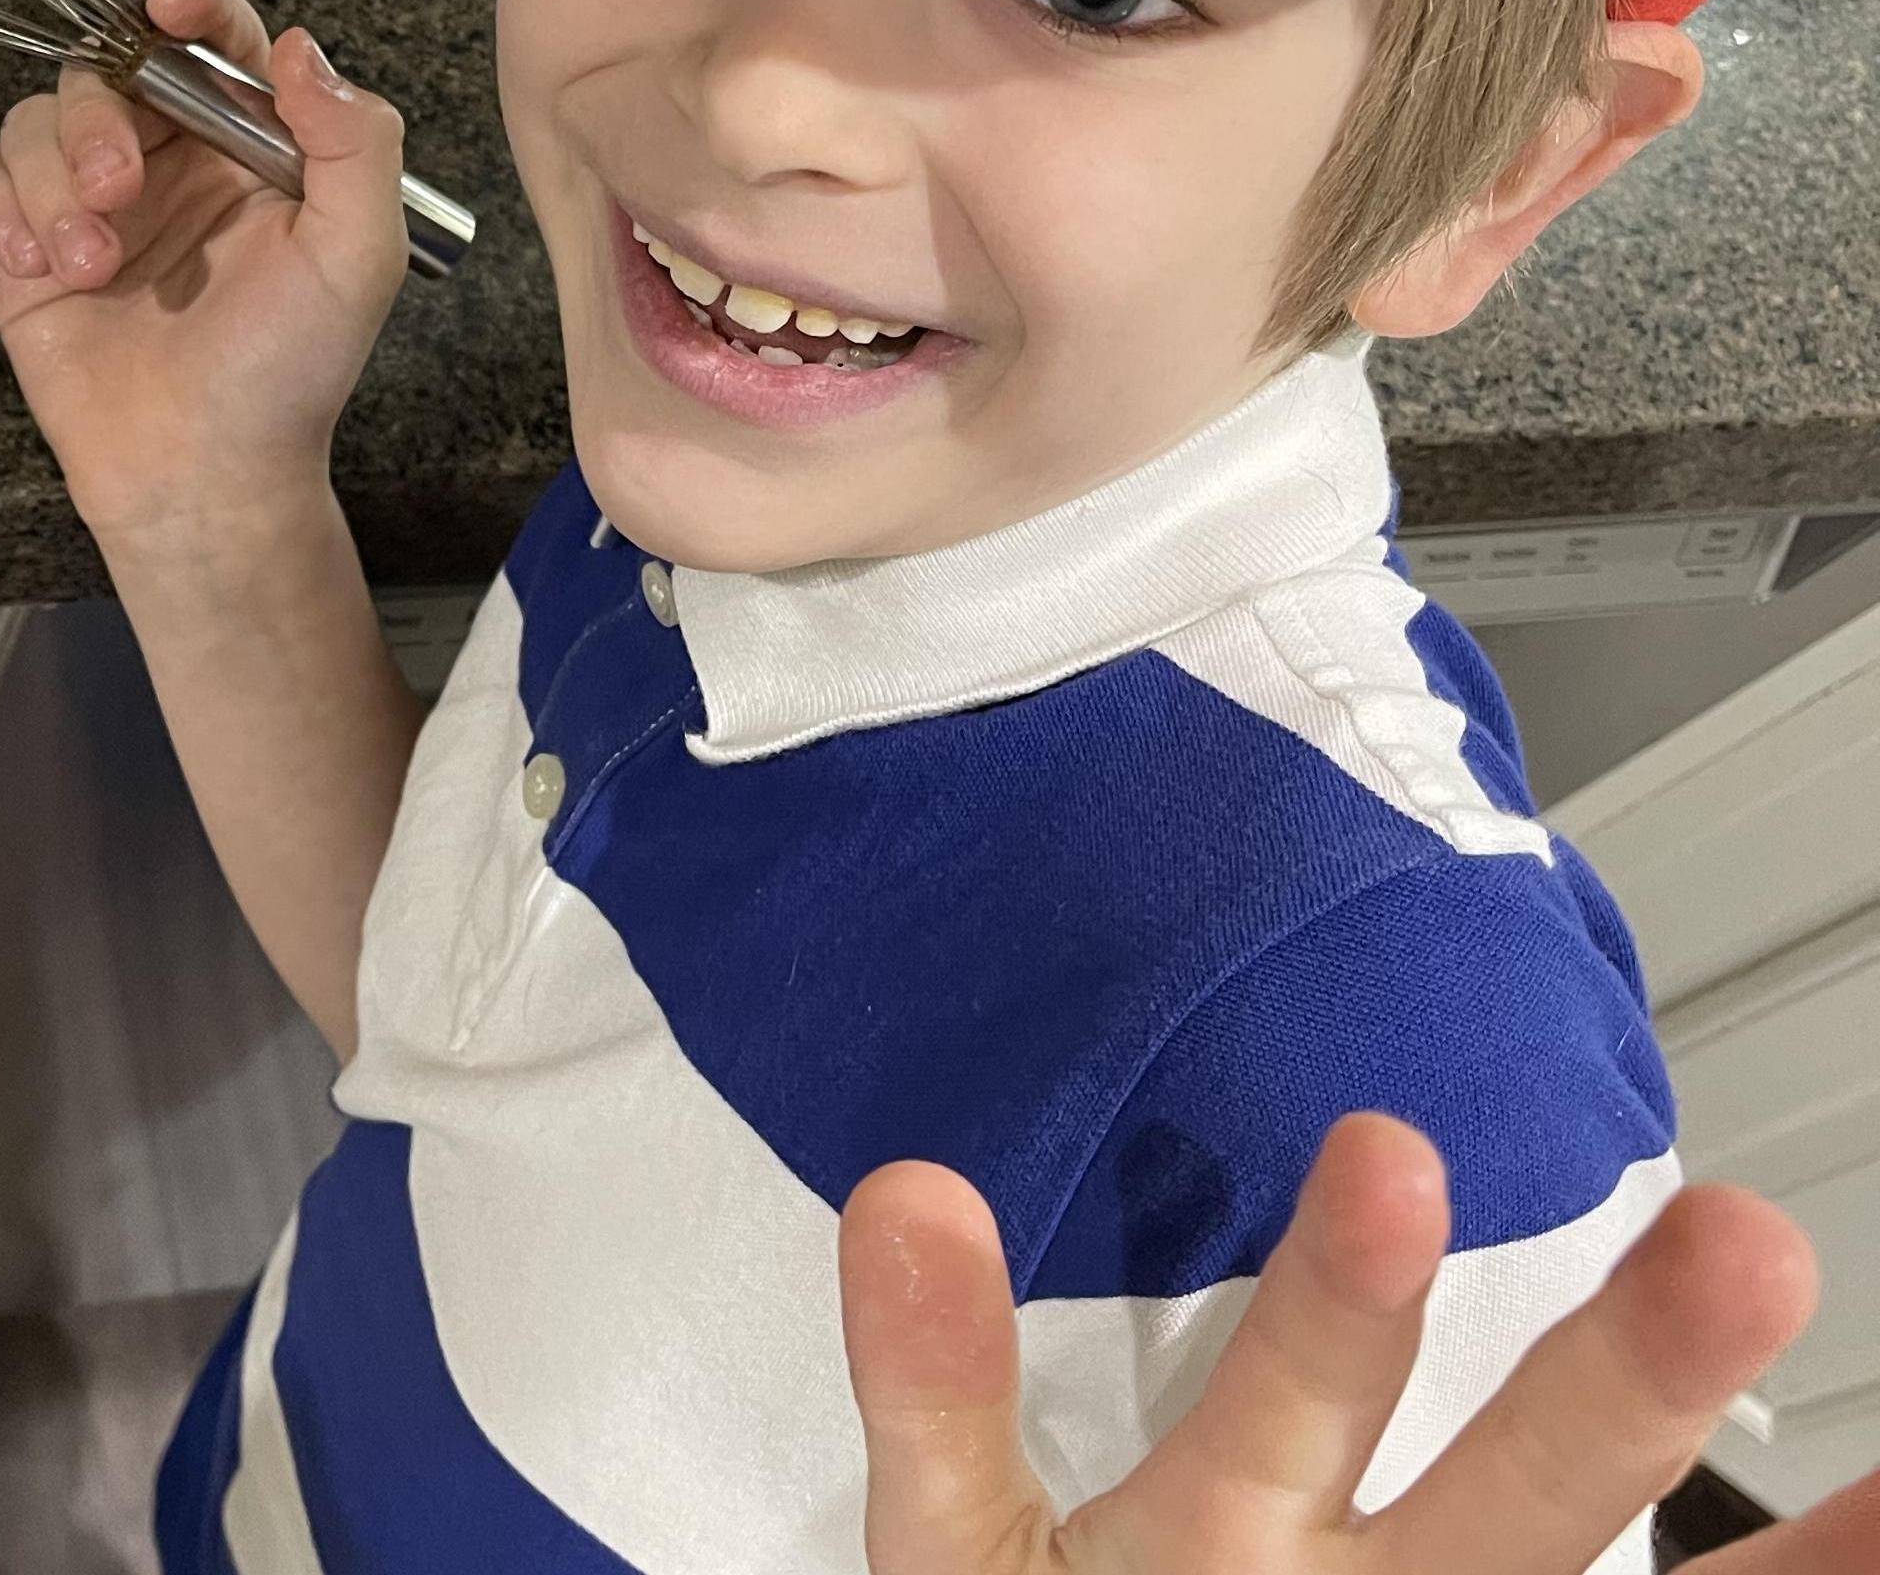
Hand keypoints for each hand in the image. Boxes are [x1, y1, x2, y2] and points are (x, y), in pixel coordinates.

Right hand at [0, 0, 409, 555]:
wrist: (204, 477)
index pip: (214, 39)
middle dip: (98, 119)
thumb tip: (301, 49)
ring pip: (35, 119)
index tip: (172, 6)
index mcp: (246, 145)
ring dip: (48, 182)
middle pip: (102, 69)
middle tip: (119, 191)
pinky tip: (34, 267)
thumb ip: (354, 144)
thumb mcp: (357, 257)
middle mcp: (166, 159)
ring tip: (85, 263)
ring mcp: (90, 201)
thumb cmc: (288, 376)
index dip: (191, 5)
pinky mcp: (24, 248)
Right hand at [842, 1112, 1859, 1572]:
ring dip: (1777, 1544)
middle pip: (1510, 1516)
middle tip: (1750, 1248)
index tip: (1397, 1153)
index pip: (1287, 1407)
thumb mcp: (962, 1565)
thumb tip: (909, 1189)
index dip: (1344, 1303)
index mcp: (1215, 1563)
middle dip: (1625, 1389)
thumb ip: (938, 1384)